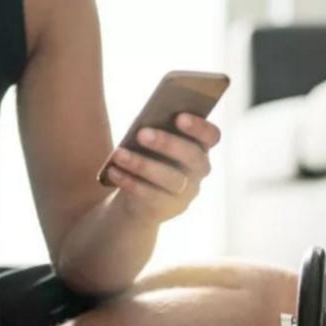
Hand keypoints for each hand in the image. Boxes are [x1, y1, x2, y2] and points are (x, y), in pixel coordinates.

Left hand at [105, 113, 220, 222]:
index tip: (179, 117)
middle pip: (192, 157)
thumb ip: (158, 130)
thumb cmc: (149, 157)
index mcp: (200, 147)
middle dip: (168, 144)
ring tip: (118, 154)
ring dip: (143, 165)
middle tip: (141, 133)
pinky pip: (151, 196)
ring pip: (171, 179)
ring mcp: (186, 192)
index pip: (212, 136)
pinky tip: (114, 171)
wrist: (140, 198)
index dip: (199, 127)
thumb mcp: (156, 142)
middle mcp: (199, 171)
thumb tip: (143, 123)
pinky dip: (130, 182)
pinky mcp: (167, 208)